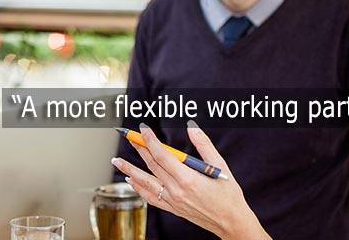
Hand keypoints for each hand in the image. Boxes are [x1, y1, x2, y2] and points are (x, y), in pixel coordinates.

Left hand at [111, 123, 269, 239]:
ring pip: (146, 182)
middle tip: (128, 136)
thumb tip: (191, 126)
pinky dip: (138, 188)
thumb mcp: (220, 166)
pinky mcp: (173, 208)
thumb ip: (204, 145)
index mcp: (188, 179)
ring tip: (116, 160)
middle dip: (139, 148)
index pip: (162, 155)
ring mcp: (173, 201)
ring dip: (130, 169)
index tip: (143, 129)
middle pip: (152, 165)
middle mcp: (176, 191)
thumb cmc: (229, 195)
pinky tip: (131, 180)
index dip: (150, 140)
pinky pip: (150, 197)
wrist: (231, 222)